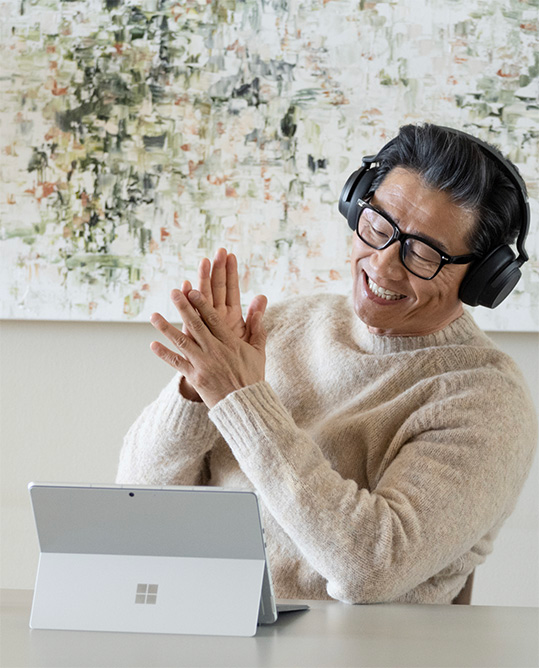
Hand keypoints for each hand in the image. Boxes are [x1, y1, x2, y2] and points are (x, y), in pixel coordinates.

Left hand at [149, 289, 266, 408]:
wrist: (245, 406)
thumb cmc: (253, 378)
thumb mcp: (259, 352)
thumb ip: (257, 329)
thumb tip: (261, 308)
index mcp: (230, 343)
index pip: (213, 319)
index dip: (202, 304)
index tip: (192, 291)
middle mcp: (215, 351)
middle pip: (196, 325)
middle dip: (183, 307)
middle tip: (173, 293)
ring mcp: (203, 364)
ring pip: (182, 342)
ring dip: (166, 328)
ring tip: (154, 316)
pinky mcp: (195, 377)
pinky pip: (177, 364)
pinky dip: (165, 354)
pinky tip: (153, 344)